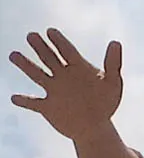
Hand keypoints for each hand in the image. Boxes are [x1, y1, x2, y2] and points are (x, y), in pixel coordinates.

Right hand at [8, 28, 122, 141]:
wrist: (96, 127)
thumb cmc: (106, 103)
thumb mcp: (112, 83)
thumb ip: (113, 63)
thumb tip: (116, 42)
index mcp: (79, 68)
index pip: (67, 51)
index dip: (59, 41)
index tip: (50, 31)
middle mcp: (63, 76)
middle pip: (49, 58)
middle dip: (40, 47)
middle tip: (31, 35)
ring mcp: (54, 91)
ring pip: (37, 75)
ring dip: (26, 65)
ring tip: (13, 54)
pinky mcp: (48, 107)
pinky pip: (33, 103)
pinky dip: (25, 101)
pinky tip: (14, 98)